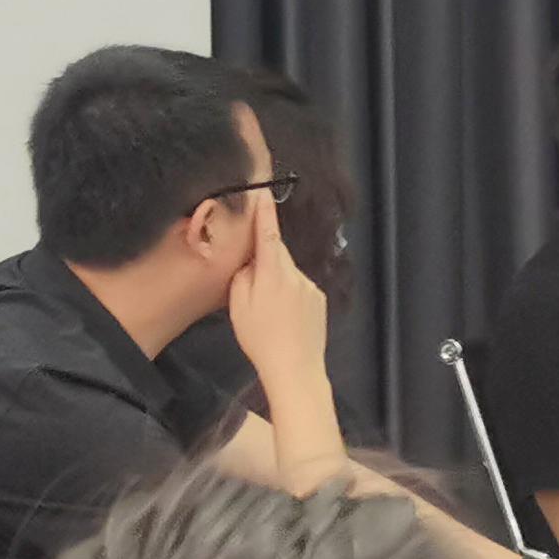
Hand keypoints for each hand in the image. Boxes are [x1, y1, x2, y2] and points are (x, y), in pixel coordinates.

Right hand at [224, 189, 330, 390]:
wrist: (295, 367)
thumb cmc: (260, 338)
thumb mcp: (239, 304)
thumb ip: (243, 274)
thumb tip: (250, 260)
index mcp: (273, 273)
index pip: (268, 234)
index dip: (264, 212)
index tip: (262, 191)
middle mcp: (296, 275)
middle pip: (277, 253)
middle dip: (263, 255)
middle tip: (249, 274)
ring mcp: (311, 287)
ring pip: (287, 271)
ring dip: (275, 278)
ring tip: (265, 308)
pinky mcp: (319, 299)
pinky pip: (299, 286)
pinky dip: (288, 292)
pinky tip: (282, 315)